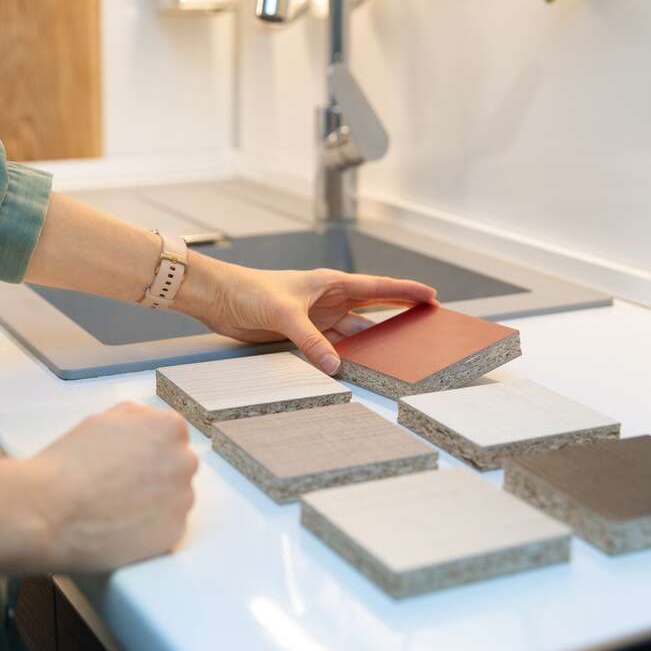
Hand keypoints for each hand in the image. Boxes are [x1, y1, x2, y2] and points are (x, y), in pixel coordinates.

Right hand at [25, 402, 197, 571]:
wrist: (47, 511)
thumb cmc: (69, 464)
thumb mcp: (103, 420)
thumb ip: (136, 418)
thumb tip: (147, 425)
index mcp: (169, 428)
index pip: (171, 437)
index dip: (147, 451)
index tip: (128, 463)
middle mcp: (184, 462)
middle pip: (176, 468)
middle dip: (155, 476)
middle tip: (120, 487)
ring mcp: (182, 500)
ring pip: (174, 500)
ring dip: (154, 504)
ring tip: (116, 509)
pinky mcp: (173, 533)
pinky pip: (166, 529)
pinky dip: (148, 531)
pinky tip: (121, 528)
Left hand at [177, 259, 435, 374]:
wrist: (219, 299)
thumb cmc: (250, 292)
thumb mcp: (284, 315)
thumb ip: (311, 341)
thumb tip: (335, 367)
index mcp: (330, 283)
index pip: (377, 287)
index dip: (405, 291)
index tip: (431, 295)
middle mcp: (328, 299)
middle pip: (371, 311)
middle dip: (397, 317)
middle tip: (424, 327)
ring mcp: (316, 317)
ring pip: (352, 332)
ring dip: (370, 343)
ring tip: (396, 355)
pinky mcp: (301, 333)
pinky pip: (331, 346)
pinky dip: (344, 356)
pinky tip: (357, 367)